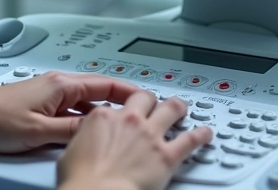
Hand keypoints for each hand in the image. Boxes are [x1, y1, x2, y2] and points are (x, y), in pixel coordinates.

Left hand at [0, 71, 138, 153]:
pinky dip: (83, 118)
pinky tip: (85, 131)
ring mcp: (47, 93)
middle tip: (138, 113)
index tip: (146, 99)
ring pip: (84, 102)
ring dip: (100, 112)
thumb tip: (97, 132)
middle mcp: (56, 84)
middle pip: (98, 91)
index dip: (129, 91)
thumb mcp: (39, 132)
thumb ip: (71, 131)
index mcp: (60, 84)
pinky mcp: (39, 104)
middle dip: (119, 102)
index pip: (106, 83)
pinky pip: (70, 109)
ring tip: (116, 125)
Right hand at [57, 90, 213, 189]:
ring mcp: (150, 136)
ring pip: (172, 109)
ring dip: (179, 107)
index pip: (117, 103)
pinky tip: (206, 133)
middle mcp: (130, 121)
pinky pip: (191, 140)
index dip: (123, 108)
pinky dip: (201, 135)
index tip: (125, 112)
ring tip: (183, 108)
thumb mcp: (71, 151)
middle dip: (152, 99)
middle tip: (156, 103)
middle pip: (146, 98)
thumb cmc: (82, 180)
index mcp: (104, 117)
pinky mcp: (166, 156)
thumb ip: (84, 139)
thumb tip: (86, 144)